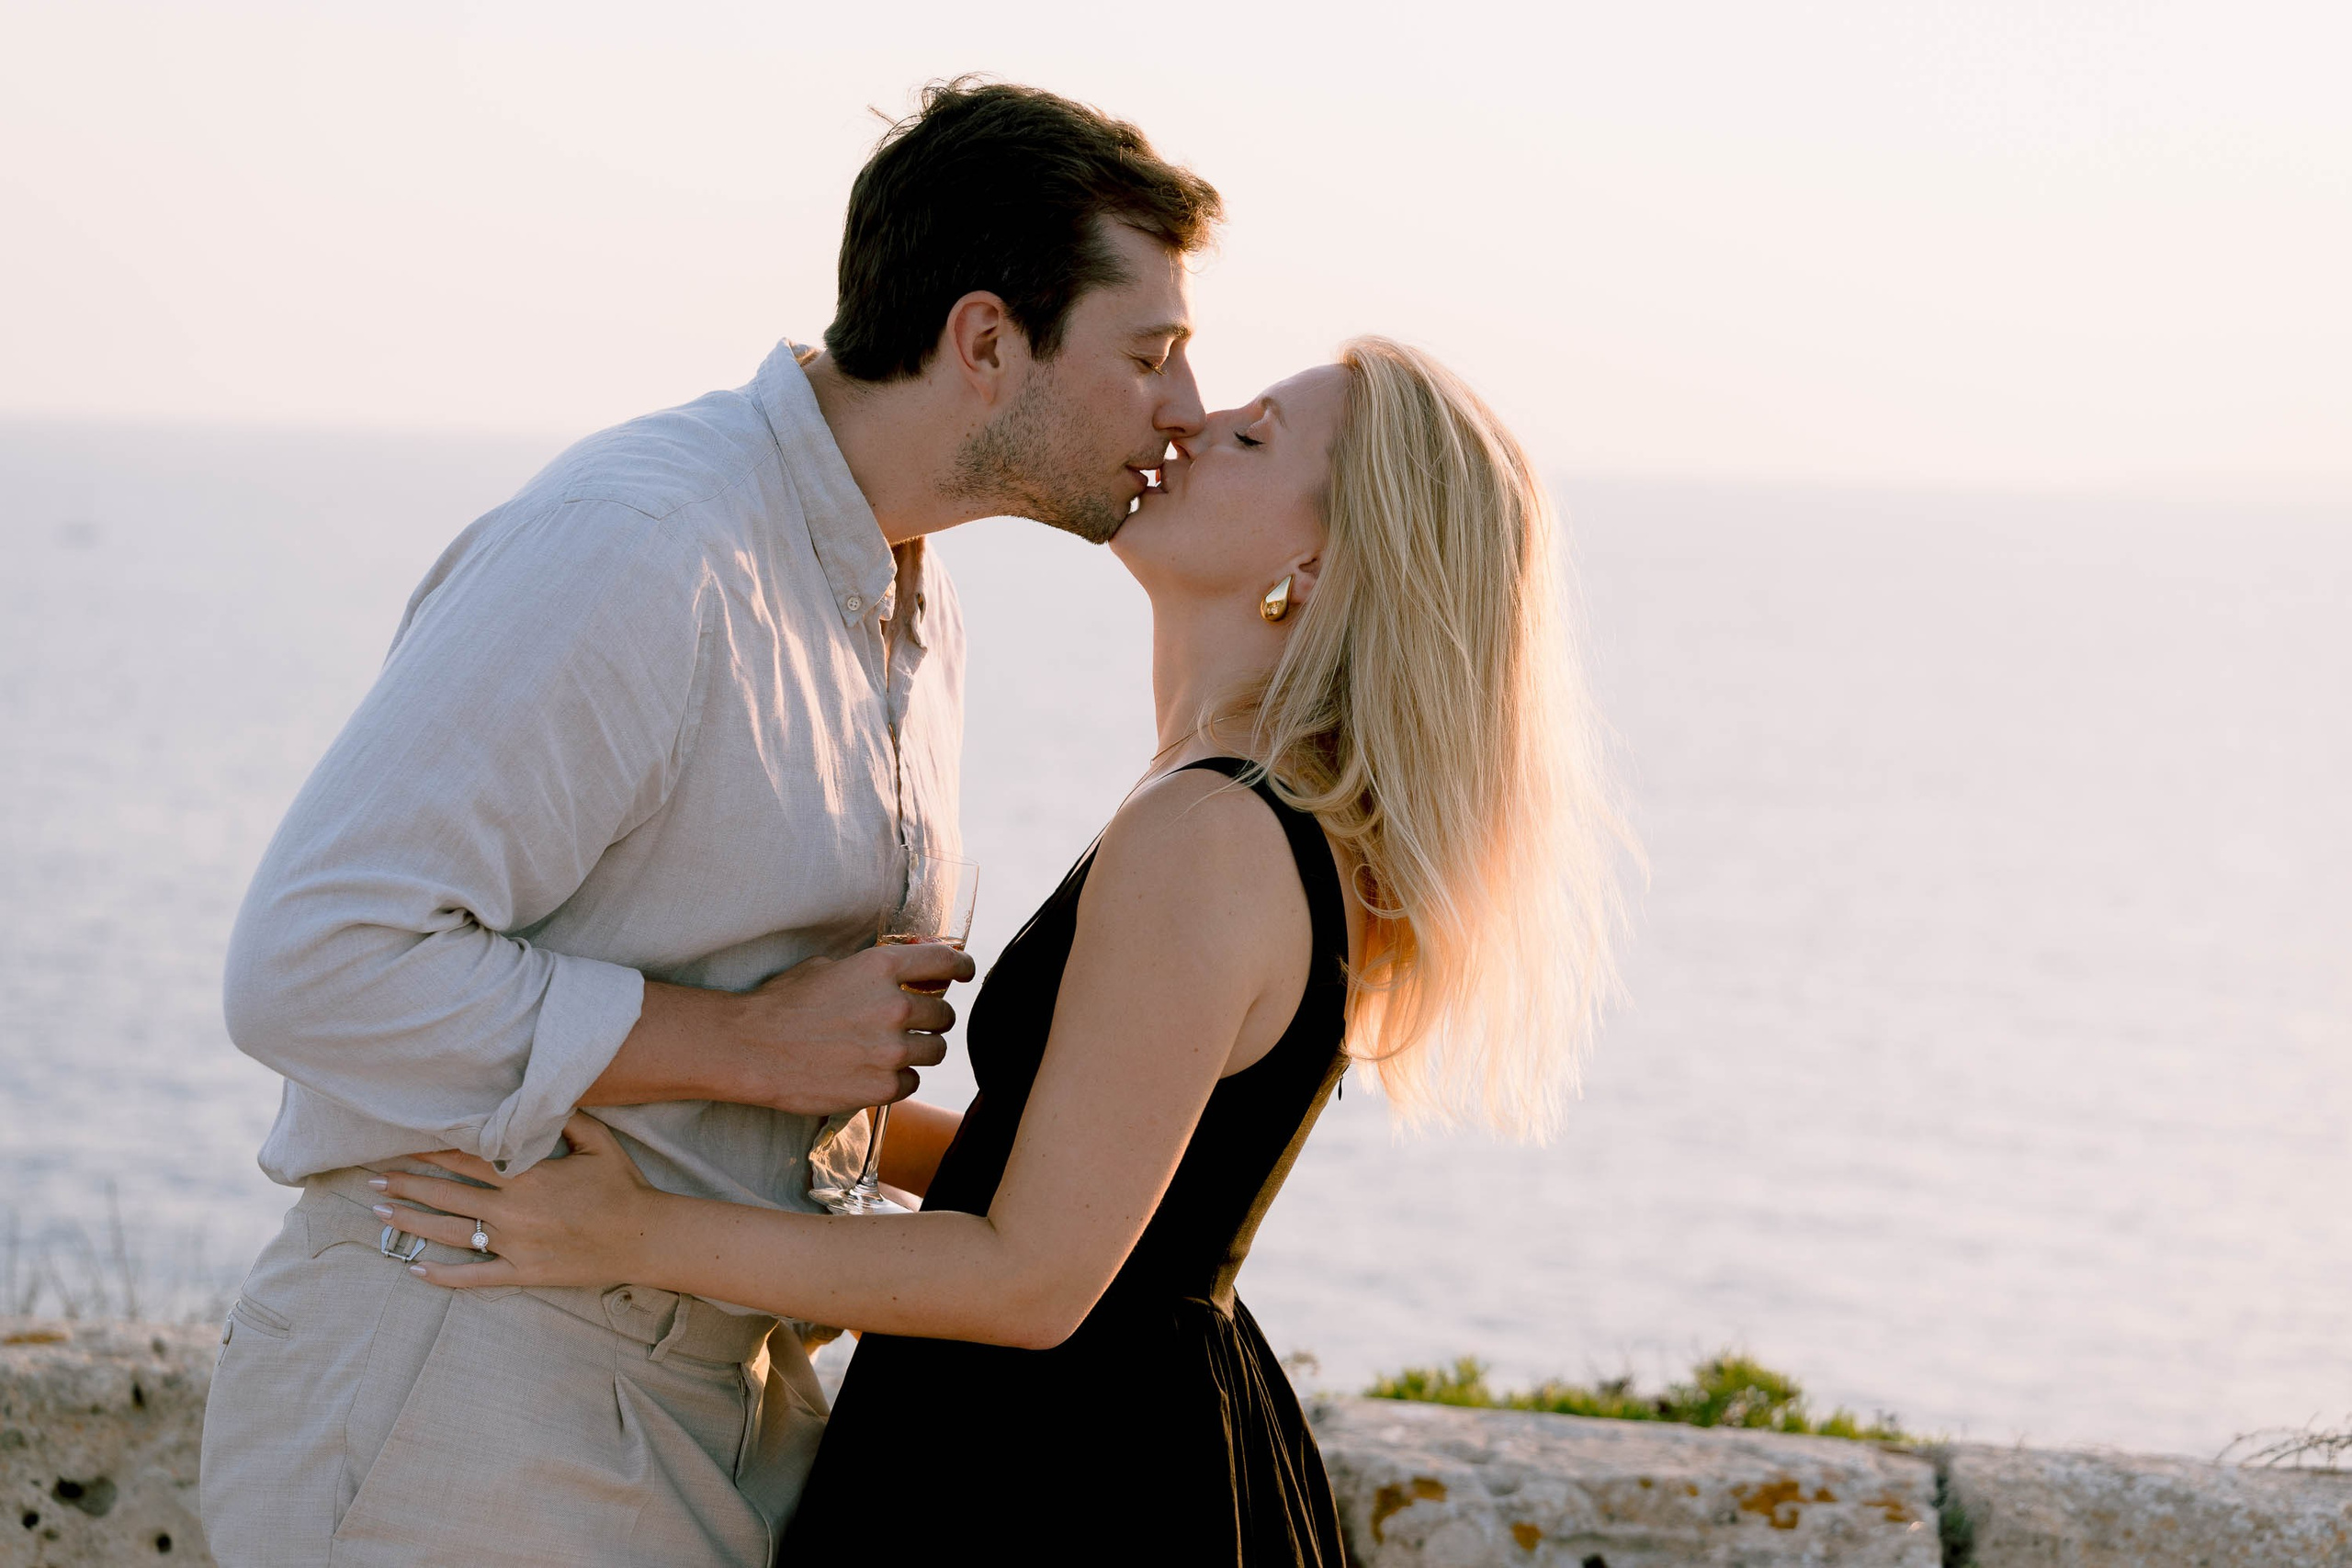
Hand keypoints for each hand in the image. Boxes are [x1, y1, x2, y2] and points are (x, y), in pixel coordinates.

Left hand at [372, 1113, 661, 1289]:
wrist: (644, 1238)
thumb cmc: (622, 1186)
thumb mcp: (599, 1141)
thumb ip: (565, 1117)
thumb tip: (536, 1096)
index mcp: (528, 1177)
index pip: (466, 1160)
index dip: (430, 1151)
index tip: (401, 1143)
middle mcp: (513, 1212)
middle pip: (447, 1195)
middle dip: (406, 1184)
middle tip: (372, 1177)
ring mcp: (515, 1246)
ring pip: (450, 1234)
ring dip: (411, 1222)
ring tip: (380, 1212)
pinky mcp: (522, 1273)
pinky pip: (474, 1277)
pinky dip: (443, 1276)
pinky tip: (415, 1271)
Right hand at [727, 942, 975, 1115]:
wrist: (751, 1049)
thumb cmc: (783, 1004)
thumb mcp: (829, 968)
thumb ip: (873, 971)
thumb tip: (905, 974)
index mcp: (883, 967)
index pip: (947, 963)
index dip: (962, 968)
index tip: (964, 973)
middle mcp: (896, 1006)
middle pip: (945, 1014)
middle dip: (931, 1019)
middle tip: (909, 1024)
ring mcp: (892, 1049)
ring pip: (937, 1051)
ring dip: (920, 1050)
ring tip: (890, 1051)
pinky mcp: (884, 1086)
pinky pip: (913, 1082)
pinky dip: (899, 1080)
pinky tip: (872, 1073)